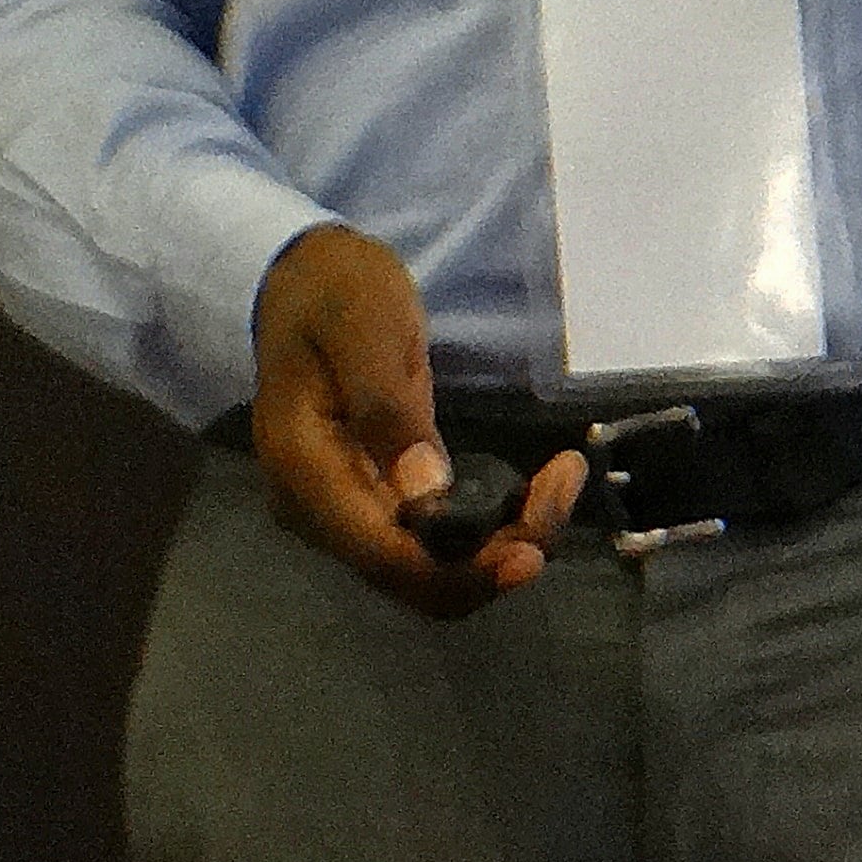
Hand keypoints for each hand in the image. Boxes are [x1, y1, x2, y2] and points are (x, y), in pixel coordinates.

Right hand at [248, 225, 587, 618]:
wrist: (302, 280)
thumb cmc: (335, 292)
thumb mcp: (364, 327)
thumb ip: (386, 408)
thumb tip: (426, 494)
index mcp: (306, 472)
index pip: (385, 558)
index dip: (463, 570)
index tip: (535, 544)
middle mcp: (317, 513)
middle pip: (413, 580)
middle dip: (495, 558)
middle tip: (560, 488)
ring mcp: (342, 514)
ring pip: (429, 571)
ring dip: (499, 547)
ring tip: (557, 482)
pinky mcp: (371, 503)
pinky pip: (430, 545)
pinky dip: (485, 534)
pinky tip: (527, 491)